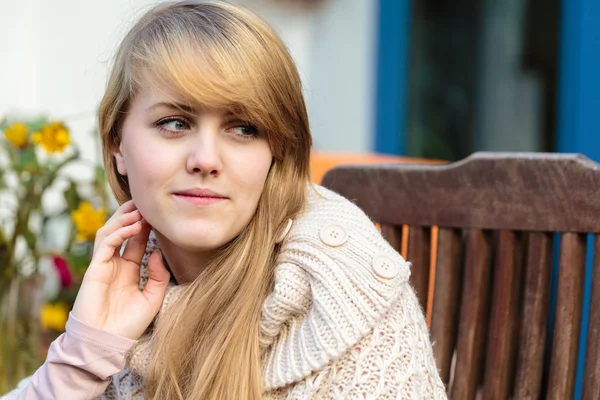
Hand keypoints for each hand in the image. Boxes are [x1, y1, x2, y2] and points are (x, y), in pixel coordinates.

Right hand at [71, 200, 169, 339]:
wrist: (107, 342)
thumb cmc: (129, 325)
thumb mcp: (153, 298)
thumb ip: (158, 275)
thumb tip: (158, 252)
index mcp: (129, 270)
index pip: (136, 241)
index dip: (145, 227)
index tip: (159, 215)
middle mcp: (115, 265)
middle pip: (121, 232)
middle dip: (132, 216)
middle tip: (146, 203)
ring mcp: (103, 265)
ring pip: (109, 232)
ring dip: (124, 219)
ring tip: (139, 210)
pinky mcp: (95, 268)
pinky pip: (105, 243)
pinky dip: (118, 232)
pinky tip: (133, 226)